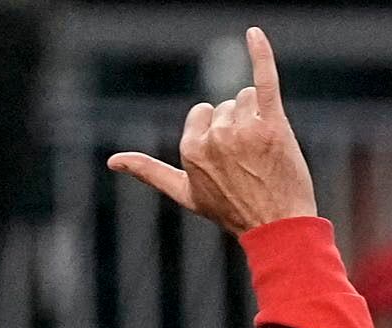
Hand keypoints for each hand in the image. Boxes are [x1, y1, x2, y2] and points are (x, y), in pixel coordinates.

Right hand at [109, 28, 316, 234]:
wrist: (280, 228)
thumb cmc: (233, 212)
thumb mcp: (186, 194)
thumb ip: (150, 172)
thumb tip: (112, 161)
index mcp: (190, 148)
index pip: (205, 112)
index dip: (221, 133)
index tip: (232, 162)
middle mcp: (214, 137)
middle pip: (227, 105)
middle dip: (241, 127)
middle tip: (254, 164)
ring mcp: (243, 130)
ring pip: (247, 99)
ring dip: (258, 119)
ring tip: (267, 155)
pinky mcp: (272, 125)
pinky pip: (264, 80)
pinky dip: (260, 54)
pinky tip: (254, 33)